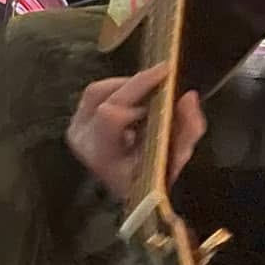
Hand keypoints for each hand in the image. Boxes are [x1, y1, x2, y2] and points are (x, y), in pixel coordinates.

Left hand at [66, 63, 206, 200]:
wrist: (130, 189)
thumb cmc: (151, 179)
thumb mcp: (175, 160)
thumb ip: (187, 130)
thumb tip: (188, 98)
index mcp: (101, 154)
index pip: (111, 114)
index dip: (138, 96)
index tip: (165, 83)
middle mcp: (82, 139)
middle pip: (103, 95)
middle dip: (137, 84)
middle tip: (163, 75)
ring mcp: (76, 128)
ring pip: (98, 90)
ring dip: (127, 87)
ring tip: (150, 94)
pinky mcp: (78, 120)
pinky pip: (97, 94)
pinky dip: (120, 92)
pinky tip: (137, 102)